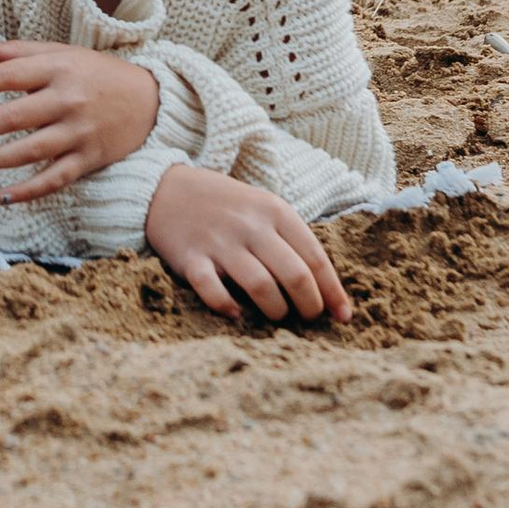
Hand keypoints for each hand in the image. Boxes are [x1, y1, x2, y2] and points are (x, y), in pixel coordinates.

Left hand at [0, 39, 162, 199]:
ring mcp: (79, 132)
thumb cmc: (98, 74)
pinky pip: (56, 178)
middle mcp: (67, 101)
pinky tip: (3, 196)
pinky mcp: (89, 159)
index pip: (10, 76)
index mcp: (58, 70)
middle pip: (14, 116)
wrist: (151, 100)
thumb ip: (21, 52)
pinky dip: (30, 190)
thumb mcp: (63, 54)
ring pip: (30, 150)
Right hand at [143, 161, 351, 325]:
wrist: (166, 188)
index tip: (342, 316)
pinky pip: (212, 289)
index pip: (314, 257)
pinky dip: (226, 306)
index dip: (332, 291)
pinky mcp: (190, 257)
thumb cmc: (226, 206)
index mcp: (275, 211)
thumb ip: (290, 241)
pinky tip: (235, 313)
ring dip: (276, 310)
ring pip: (261, 286)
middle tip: (310, 319)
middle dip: (309, 306)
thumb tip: (323, 288)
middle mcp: (250, 226)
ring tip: (277, 315)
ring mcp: (219, 241)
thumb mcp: (264, 209)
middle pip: (294, 275)